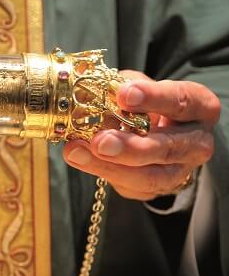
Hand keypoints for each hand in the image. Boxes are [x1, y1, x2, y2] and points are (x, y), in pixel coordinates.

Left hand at [63, 70, 219, 200]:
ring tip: (76, 152)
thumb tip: (91, 87)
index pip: (182, 101)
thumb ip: (120, 87)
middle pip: (168, 148)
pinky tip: (80, 160)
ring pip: (150, 176)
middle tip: (101, 141)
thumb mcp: (137, 87)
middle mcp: (196, 142)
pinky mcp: (157, 188)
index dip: (154, 98)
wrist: (155, 131)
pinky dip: (104, 173)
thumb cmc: (146, 104)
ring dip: (110, 166)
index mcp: (199, 107)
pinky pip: (132, 187)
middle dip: (131, 147)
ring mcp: (180, 170)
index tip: (124, 95)